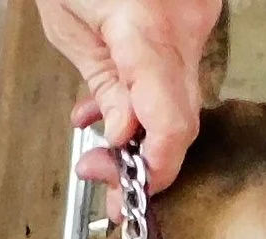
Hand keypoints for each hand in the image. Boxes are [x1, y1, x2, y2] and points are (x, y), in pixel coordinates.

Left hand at [35, 0, 218, 192]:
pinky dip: (148, 104)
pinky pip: (177, 75)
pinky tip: (111, 117)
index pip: (171, 123)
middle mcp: (187, 25)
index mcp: (149, 30)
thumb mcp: (70, 29)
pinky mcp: (192, 18)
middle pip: (182, 119)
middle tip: (108, 190)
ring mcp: (196, 20)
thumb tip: (124, 135)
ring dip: (143, 137)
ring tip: (99, 158)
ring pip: (181, 102)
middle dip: (146, 164)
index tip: (129, 194)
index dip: (155, 171)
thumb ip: (105, 85)